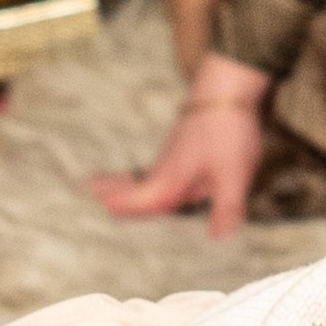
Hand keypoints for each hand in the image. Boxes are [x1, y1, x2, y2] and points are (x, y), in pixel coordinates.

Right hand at [93, 52, 271, 241]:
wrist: (227, 88)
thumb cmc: (227, 132)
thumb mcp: (233, 175)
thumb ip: (226, 208)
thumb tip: (218, 237)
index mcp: (171, 181)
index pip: (143, 202)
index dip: (125, 207)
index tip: (103, 208)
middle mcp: (167, 169)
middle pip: (136, 185)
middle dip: (116, 190)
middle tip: (92, 189)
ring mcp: (175, 154)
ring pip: (147, 174)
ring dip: (127, 181)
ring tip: (107, 182)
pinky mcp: (185, 144)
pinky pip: (160, 166)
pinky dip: (146, 172)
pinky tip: (155, 172)